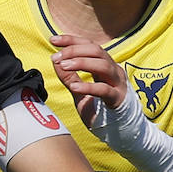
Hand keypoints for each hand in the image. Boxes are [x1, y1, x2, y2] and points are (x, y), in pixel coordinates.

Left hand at [50, 32, 172, 171]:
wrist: (118, 132)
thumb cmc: (99, 111)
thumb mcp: (79, 92)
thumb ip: (69, 77)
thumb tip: (55, 60)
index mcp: (105, 66)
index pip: (89, 45)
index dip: (72, 39)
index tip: (53, 39)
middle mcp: (113, 70)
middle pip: (96, 50)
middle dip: (74, 50)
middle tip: (57, 56)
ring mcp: (118, 83)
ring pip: (102, 65)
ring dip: (81, 63)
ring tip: (64, 65)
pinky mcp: (118, 99)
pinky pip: (104, 90)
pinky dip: (88, 86)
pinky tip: (74, 86)